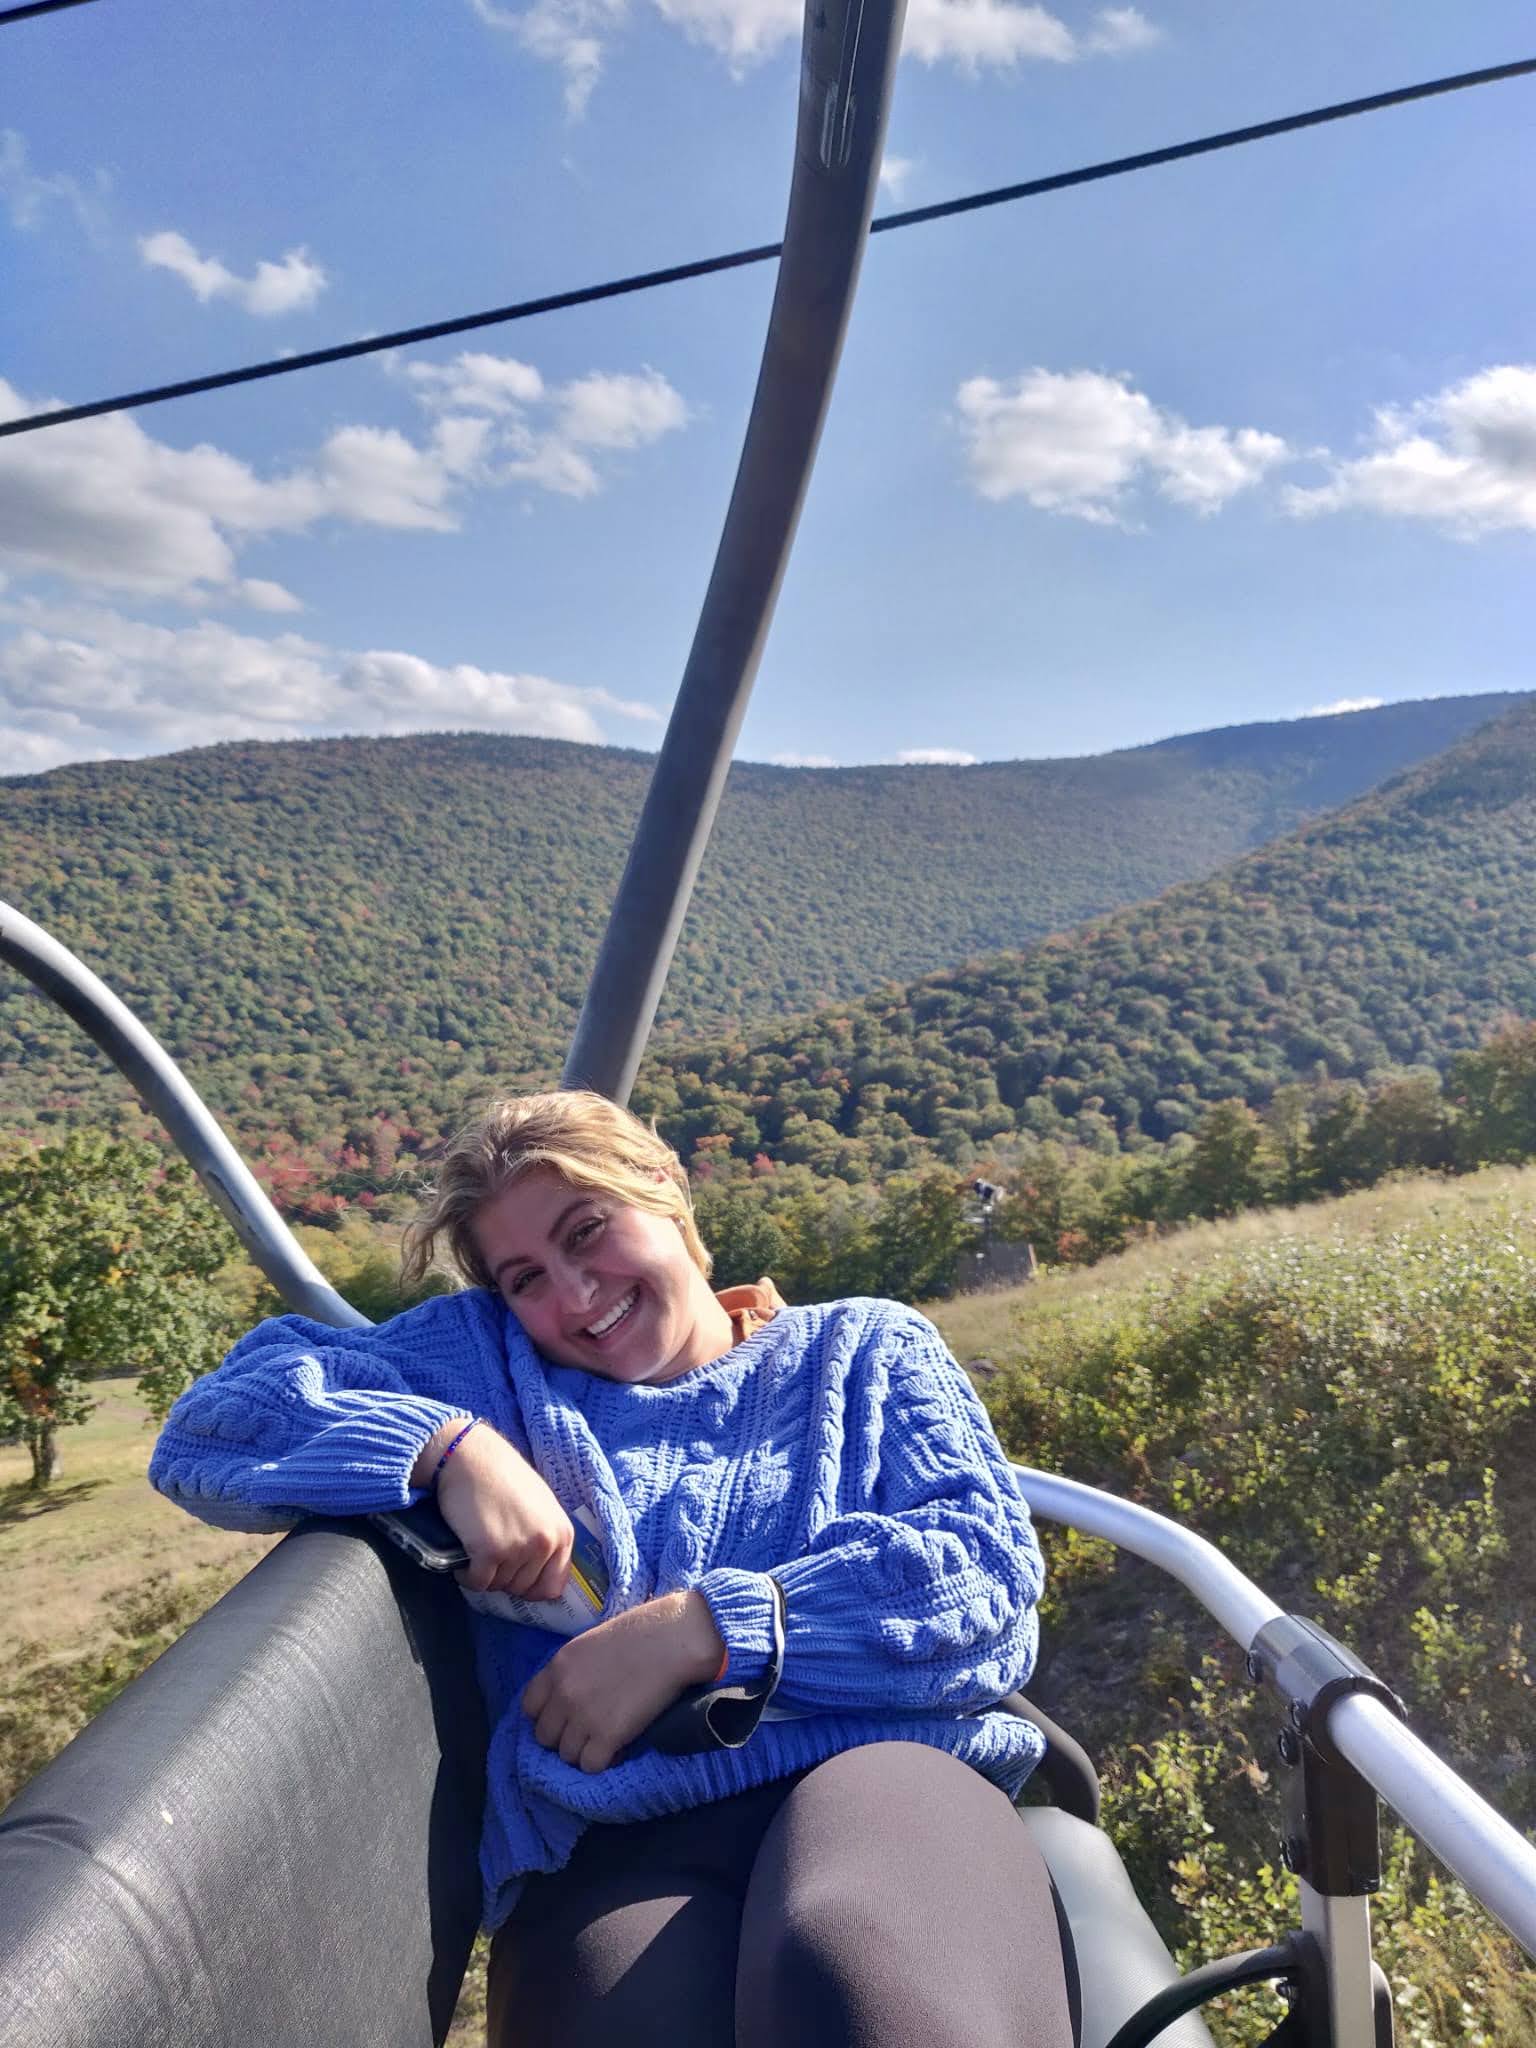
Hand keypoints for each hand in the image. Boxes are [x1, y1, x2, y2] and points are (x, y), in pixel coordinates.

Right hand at [414, 1421, 573, 1600]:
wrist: (470, 1456)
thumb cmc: (502, 1477)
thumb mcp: (540, 1506)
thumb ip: (545, 1539)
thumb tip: (540, 1578)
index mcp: (562, 1533)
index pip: (553, 1586)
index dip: (530, 1587)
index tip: (514, 1576)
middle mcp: (545, 1542)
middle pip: (521, 1588)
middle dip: (503, 1577)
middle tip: (490, 1553)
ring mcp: (518, 1548)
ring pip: (498, 1586)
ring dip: (484, 1573)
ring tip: (477, 1546)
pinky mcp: (489, 1551)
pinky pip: (477, 1582)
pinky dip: (466, 1574)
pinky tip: (464, 1553)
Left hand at [522, 1591, 724, 1773]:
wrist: (671, 1641)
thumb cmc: (639, 1634)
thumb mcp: (590, 1645)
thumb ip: (572, 1671)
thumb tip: (568, 1696)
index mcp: (557, 1667)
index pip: (529, 1707)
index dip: (546, 1715)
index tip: (563, 1717)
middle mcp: (563, 1694)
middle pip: (544, 1736)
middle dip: (563, 1737)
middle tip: (587, 1731)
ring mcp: (583, 1717)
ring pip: (566, 1755)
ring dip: (584, 1751)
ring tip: (606, 1740)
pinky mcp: (607, 1736)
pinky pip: (590, 1765)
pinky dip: (604, 1761)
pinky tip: (618, 1748)